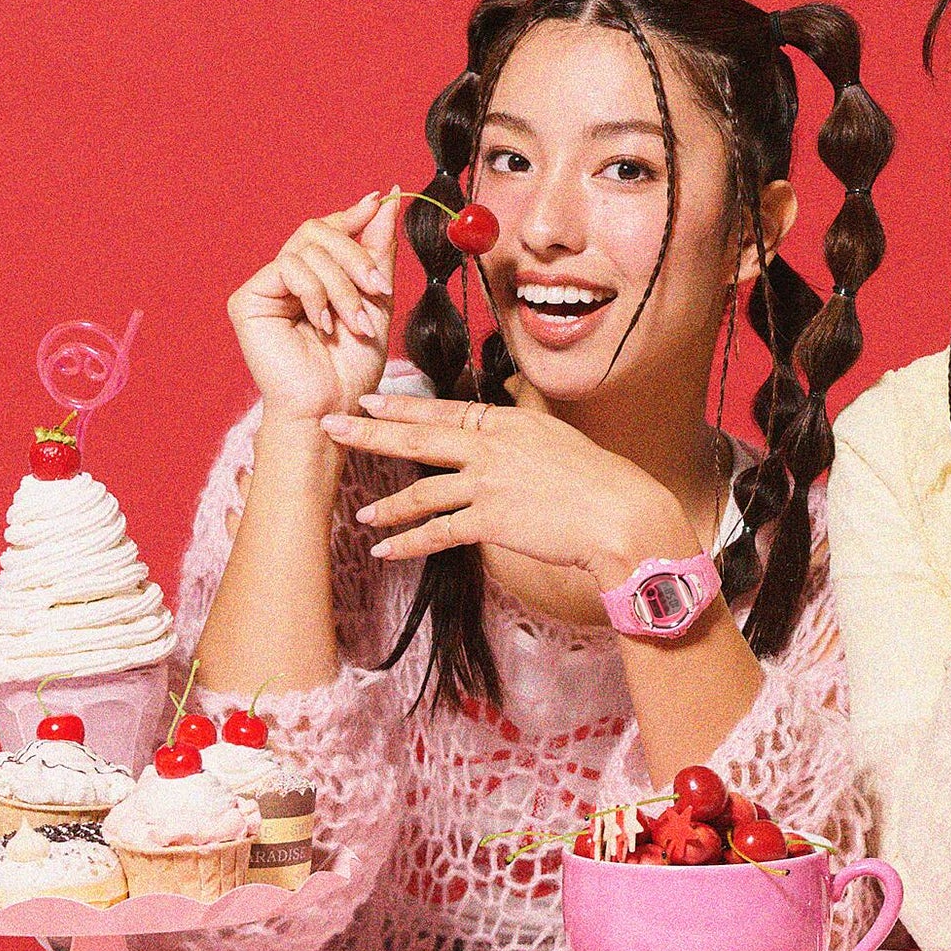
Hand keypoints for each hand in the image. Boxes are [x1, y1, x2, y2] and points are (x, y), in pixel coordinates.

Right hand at [229, 190, 400, 423]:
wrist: (332, 407)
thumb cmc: (353, 366)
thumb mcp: (377, 301)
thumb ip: (377, 251)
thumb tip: (386, 199)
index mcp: (316, 276)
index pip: (330, 229)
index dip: (355, 215)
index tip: (384, 201)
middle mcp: (288, 276)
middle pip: (319, 230)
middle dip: (356, 257)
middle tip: (378, 289)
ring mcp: (266, 287)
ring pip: (308, 250)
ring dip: (343, 286)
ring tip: (355, 324)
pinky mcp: (248, 299)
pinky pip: (287, 267)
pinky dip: (315, 293)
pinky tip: (322, 324)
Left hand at [321, 392, 697, 590]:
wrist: (620, 513)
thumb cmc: (598, 480)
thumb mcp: (557, 437)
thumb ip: (521, 433)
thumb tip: (503, 430)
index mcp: (507, 421)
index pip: (444, 409)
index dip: (402, 406)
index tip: (369, 400)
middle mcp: (491, 445)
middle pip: (417, 436)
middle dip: (368, 432)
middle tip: (330, 426)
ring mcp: (488, 482)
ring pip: (421, 490)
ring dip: (387, 506)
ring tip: (362, 515)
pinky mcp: (490, 520)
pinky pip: (437, 532)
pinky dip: (408, 542)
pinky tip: (386, 550)